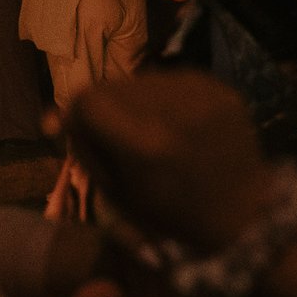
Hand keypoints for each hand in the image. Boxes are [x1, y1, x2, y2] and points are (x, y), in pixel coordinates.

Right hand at [70, 71, 284, 257]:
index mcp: (146, 143)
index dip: (76, 117)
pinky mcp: (220, 89)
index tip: (82, 137)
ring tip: (148, 130)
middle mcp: (173, 110)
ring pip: (139, 81)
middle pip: (111, 87)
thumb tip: (53, 117)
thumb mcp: (117, 193)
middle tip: (116, 138)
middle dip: (104, 109)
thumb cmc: (173, 215)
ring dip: (133, 102)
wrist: (244, 214)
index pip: (87, 100)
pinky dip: (163, 99)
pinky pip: (171, 81)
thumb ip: (85, 150)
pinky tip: (174, 123)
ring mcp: (202, 96)